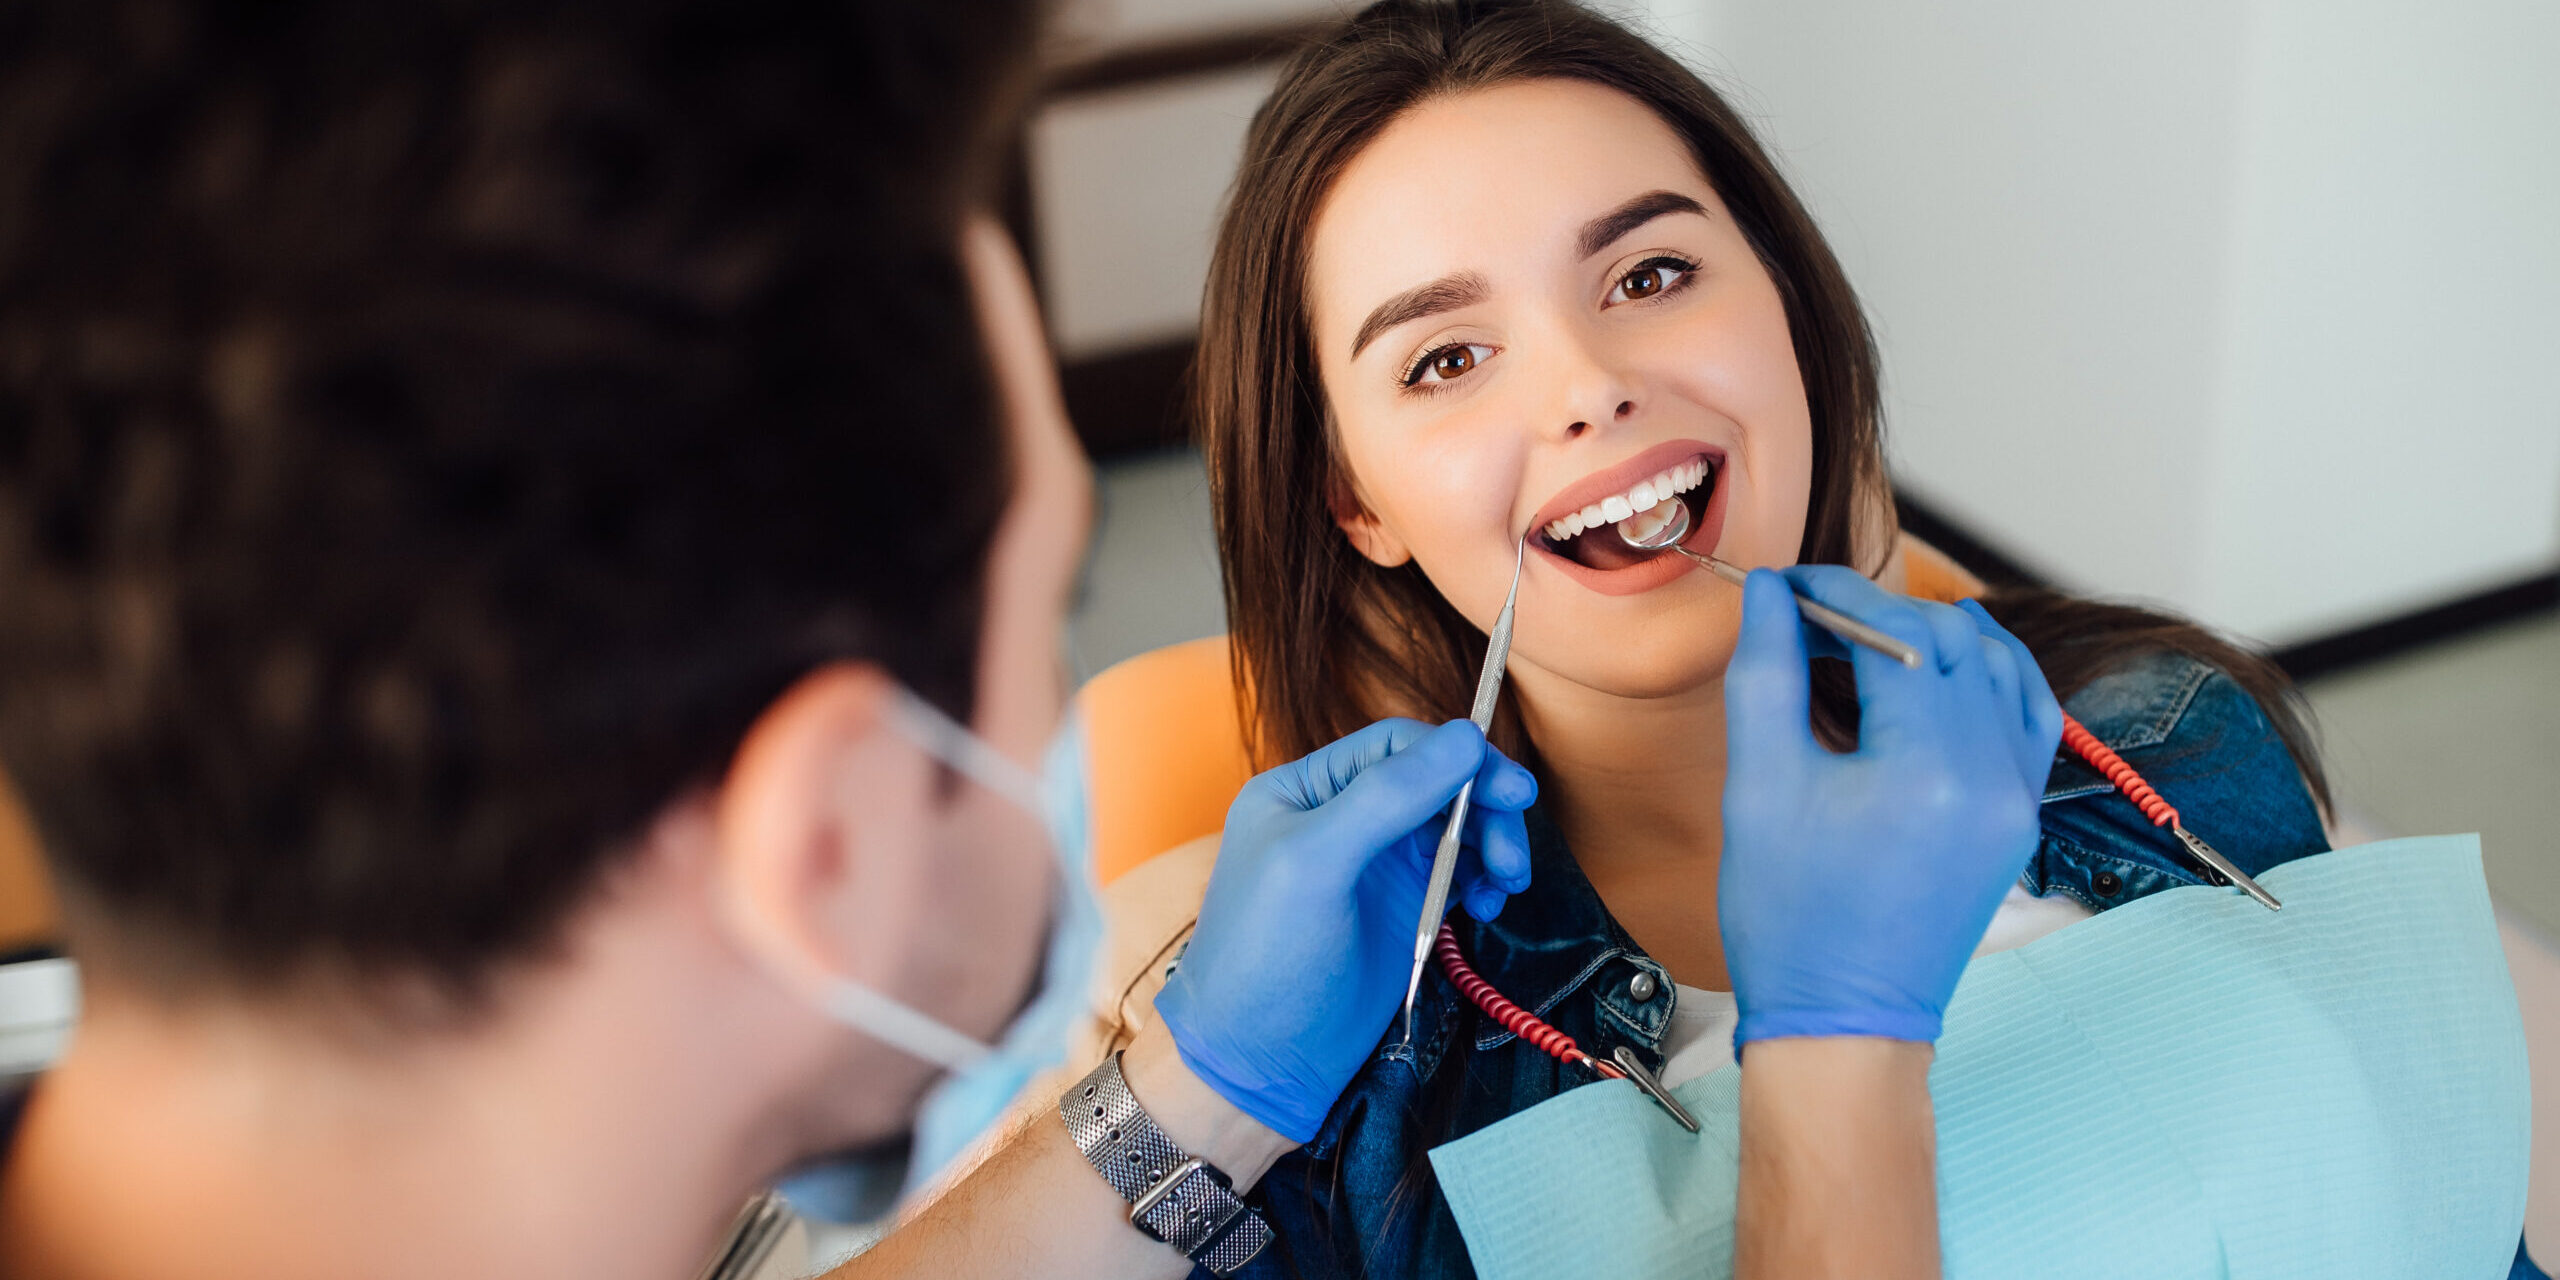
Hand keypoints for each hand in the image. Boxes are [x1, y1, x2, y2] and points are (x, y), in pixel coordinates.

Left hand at [1155, 718, 1535, 1142]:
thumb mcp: (1316, 862)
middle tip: (1515, 852)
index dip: (1457, 758)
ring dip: (1492, 846)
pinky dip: (1483, 881)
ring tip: (1506, 883)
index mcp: (1305, 790)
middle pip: (1437, 782)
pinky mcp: (1402, 910)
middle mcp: (1341, 817)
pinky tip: (1487, 906)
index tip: (1510, 790)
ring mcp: (1375, 866)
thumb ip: (1387, 796)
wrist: (1258, 1062)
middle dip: (1484, 808)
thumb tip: (1466, 737)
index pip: (1395, 745)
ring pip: (1456, 827)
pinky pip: (1459, 874)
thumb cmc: (1265, 958)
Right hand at [1720, 567, 2062, 1045]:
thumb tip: (1772, 594)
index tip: (1784, 589)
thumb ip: (1767, 673)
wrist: (1845, 1019)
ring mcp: (2019, 795)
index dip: (1834, 594)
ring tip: (1863, 645)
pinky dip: (1986, 675)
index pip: (1894, 631)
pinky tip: (1940, 668)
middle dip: (1877, 611)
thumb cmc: (1791, 917)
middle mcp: (1993, 773)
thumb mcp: (1758, 786)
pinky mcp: (2021, 815)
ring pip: (1997, 664)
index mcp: (1928, 766)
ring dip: (1932, 636)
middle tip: (1809, 618)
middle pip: (1949, 637)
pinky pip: (2026, 712)